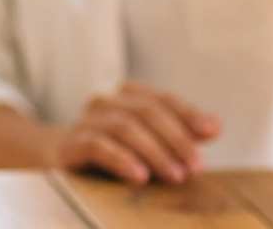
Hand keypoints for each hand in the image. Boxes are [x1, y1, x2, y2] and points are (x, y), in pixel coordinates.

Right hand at [53, 82, 220, 185]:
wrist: (57, 161)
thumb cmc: (112, 151)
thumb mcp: (147, 142)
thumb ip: (179, 133)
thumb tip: (215, 126)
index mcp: (127, 96)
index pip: (162, 99)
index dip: (188, 113)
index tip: (211, 132)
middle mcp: (106, 102)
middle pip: (146, 111)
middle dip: (176, 138)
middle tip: (196, 166)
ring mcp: (86, 121)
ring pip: (125, 127)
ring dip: (155, 152)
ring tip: (175, 175)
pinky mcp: (70, 144)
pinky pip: (98, 146)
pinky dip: (122, 160)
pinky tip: (140, 177)